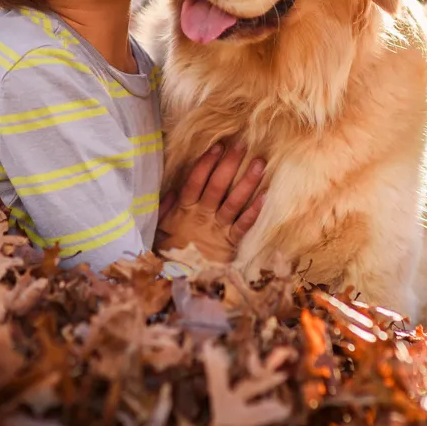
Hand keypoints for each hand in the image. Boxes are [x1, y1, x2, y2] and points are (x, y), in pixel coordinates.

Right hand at [155, 142, 264, 263]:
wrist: (179, 279)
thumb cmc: (170, 249)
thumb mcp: (161, 227)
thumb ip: (166, 207)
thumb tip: (174, 188)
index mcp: (184, 210)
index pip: (196, 182)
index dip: (206, 163)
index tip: (217, 146)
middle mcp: (202, 216)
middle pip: (217, 187)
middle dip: (230, 165)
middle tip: (242, 145)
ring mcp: (217, 229)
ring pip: (234, 202)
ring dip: (247, 182)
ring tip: (259, 163)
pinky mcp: (230, 242)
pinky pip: (244, 225)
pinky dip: (255, 210)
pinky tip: (266, 195)